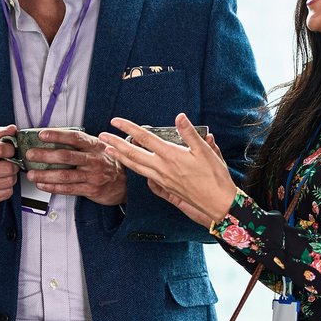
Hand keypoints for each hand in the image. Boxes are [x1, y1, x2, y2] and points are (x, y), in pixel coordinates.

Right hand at [0, 125, 19, 208]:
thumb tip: (13, 129)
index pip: (0, 149)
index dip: (10, 149)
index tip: (9, 150)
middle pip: (9, 168)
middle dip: (13, 165)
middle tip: (8, 163)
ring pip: (10, 181)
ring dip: (10, 177)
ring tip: (2, 174)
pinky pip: (7, 193)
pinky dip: (6, 189)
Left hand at [23, 130, 128, 206]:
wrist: (124, 183)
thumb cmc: (106, 162)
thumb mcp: (98, 148)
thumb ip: (80, 144)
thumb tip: (53, 138)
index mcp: (95, 146)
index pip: (75, 137)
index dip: (58, 135)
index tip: (42, 134)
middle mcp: (94, 160)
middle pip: (66, 156)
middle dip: (45, 155)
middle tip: (30, 154)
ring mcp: (93, 176)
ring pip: (65, 175)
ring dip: (45, 174)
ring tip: (31, 174)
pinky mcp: (91, 190)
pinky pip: (68, 189)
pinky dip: (53, 187)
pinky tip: (42, 184)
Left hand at [104, 115, 234, 222]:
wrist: (217, 202)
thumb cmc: (214, 177)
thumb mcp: (205, 151)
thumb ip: (190, 133)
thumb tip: (180, 117)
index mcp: (171, 155)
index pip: (145, 138)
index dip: (128, 128)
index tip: (116, 121)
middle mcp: (162, 168)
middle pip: (133, 154)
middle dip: (115, 144)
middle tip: (103, 136)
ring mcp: (162, 179)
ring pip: (135, 166)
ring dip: (121, 157)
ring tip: (109, 150)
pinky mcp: (165, 188)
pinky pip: (145, 176)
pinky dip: (135, 170)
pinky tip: (133, 167)